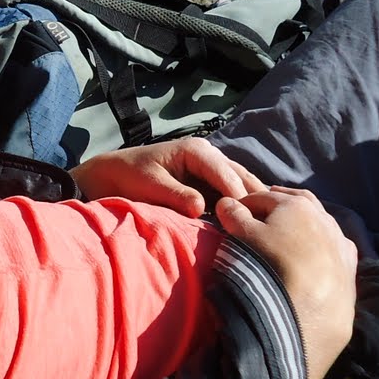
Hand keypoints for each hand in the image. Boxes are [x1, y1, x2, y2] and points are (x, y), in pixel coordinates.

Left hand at [71, 136, 264, 216]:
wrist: (113, 175)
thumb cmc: (129, 176)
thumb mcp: (151, 185)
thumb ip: (176, 195)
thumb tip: (200, 208)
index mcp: (196, 150)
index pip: (226, 173)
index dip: (238, 197)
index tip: (247, 219)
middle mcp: (209, 155)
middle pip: (239, 177)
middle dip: (252, 199)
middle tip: (266, 226)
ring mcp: (210, 168)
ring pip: (239, 185)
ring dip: (250, 203)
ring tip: (265, 228)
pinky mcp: (208, 182)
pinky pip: (229, 193)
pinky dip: (239, 206)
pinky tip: (250, 225)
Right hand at [215, 186, 357, 378]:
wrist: (309, 309)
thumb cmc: (271, 265)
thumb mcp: (243, 237)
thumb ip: (234, 215)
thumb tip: (227, 202)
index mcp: (295, 204)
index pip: (262, 197)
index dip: (245, 204)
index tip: (234, 213)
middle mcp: (323, 216)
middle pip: (297, 202)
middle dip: (279, 203)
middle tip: (264, 210)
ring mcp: (339, 240)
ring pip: (320, 221)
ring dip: (304, 221)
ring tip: (289, 230)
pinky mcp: (350, 264)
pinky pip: (335, 244)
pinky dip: (325, 242)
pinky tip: (320, 250)